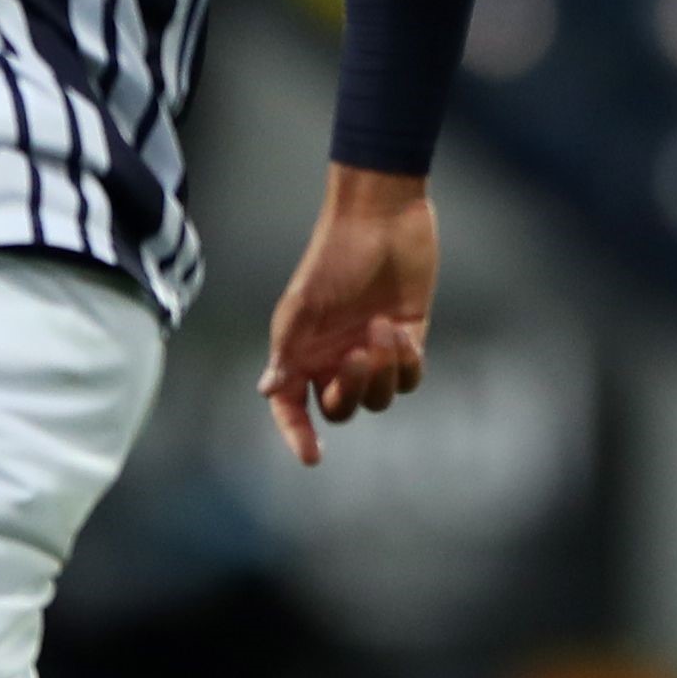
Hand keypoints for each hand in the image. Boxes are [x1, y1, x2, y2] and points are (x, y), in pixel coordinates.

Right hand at [256, 166, 434, 465]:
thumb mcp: (303, 304)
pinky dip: (407, 364)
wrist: (380, 220)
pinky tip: (401, 332)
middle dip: (350, 392)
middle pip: (340, 408)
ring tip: (383, 330)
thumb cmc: (333, 257)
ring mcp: (371, 352)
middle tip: (358, 357)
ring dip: (383, 372)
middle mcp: (334, 358)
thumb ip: (287, 349)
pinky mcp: (406, 340)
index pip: (293, 406)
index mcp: (302, 352)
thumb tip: (267, 389)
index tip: (311, 457)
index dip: (297, 434)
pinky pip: (409, 378)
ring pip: (379, 397)